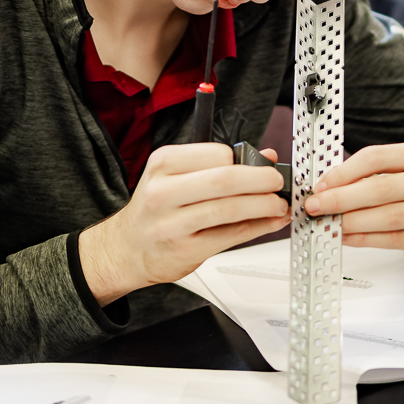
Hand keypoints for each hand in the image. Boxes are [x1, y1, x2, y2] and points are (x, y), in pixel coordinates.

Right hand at [79, 143, 288, 305]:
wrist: (125, 248)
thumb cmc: (155, 209)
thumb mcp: (175, 176)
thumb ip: (218, 166)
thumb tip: (265, 156)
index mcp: (163, 164)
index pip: (216, 153)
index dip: (246, 159)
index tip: (263, 164)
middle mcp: (163, 192)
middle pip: (224, 180)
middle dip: (261, 179)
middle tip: (277, 182)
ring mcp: (172, 223)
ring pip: (230, 209)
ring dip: (263, 205)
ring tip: (278, 204)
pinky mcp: (185, 250)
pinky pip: (231, 236)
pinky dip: (258, 227)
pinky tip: (270, 222)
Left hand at [302, 143, 403, 263]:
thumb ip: (377, 175)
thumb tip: (330, 187)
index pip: (378, 157)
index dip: (344, 171)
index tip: (321, 184)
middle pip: (382, 188)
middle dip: (343, 198)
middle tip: (316, 206)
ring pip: (390, 217)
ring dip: (353, 222)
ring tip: (330, 224)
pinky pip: (398, 240)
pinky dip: (368, 239)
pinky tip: (350, 238)